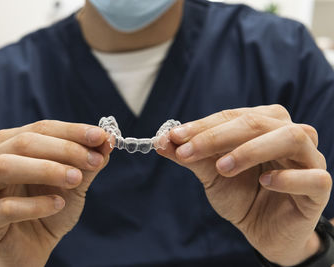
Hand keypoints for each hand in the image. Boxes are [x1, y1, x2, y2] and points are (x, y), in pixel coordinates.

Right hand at [0, 120, 111, 266]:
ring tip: (76, 180)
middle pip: (22, 143)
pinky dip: (35, 205)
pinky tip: (57, 205)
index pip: (41, 128)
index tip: (101, 137)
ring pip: (4, 167)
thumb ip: (86, 161)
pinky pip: (4, 207)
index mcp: (8, 145)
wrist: (32, 247)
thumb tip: (106, 140)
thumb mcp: (74, 182)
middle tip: (93, 161)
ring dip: (47, 170)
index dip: (72, 131)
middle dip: (64, 149)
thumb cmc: (50, 208)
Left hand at [158, 105, 331, 265]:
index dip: (201, 126)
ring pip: (291, 138)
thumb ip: (191, 156)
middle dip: (218, 135)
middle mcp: (288, 133)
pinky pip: (313, 176)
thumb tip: (161, 140)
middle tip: (188, 151)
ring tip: (223, 167)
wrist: (262, 230)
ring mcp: (309, 158)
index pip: (232, 116)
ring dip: (251, 150)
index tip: (173, 137)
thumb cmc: (240, 194)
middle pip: (258, 122)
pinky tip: (265, 183)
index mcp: (264, 124)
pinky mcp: (319, 186)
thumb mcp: (211, 174)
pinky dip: (287, 177)